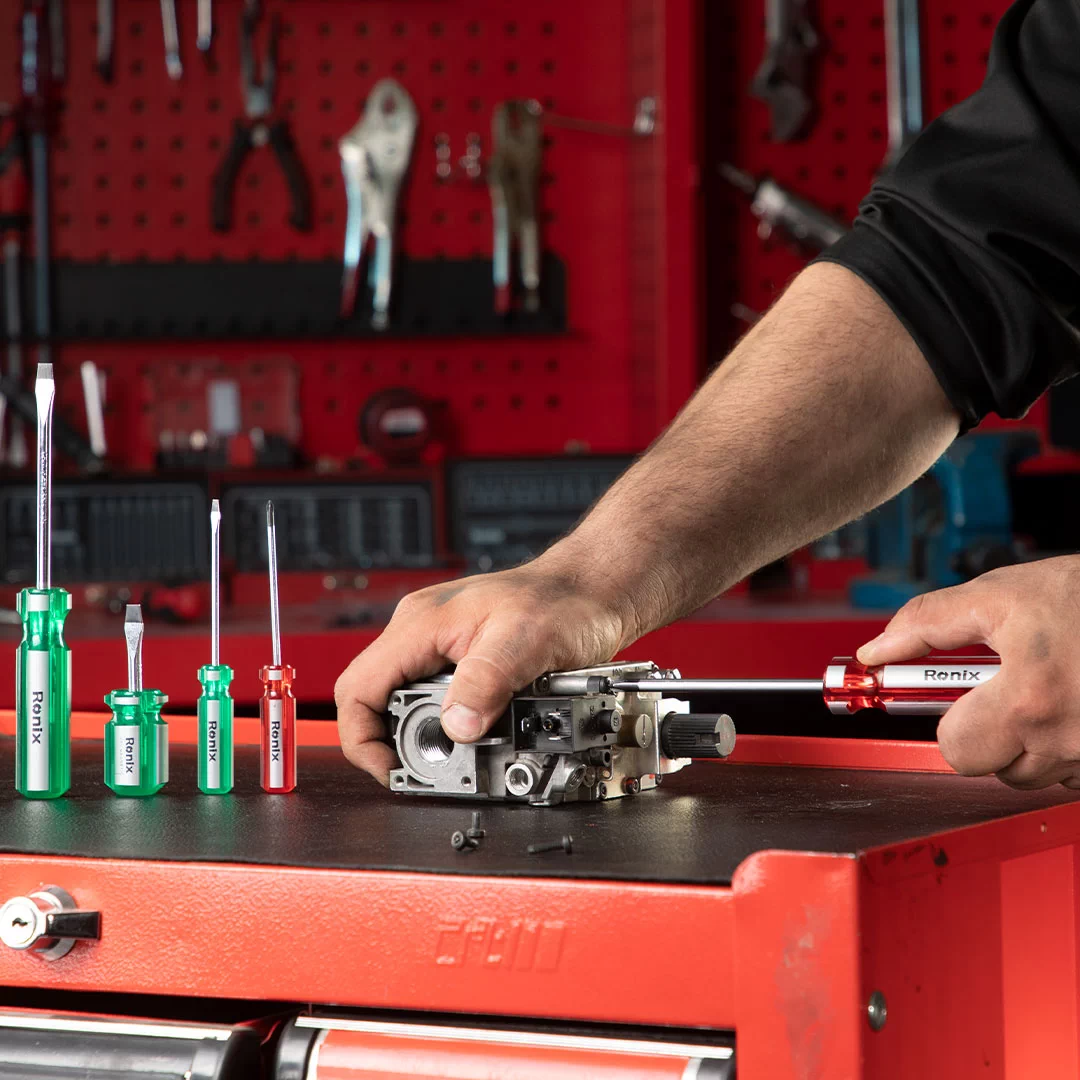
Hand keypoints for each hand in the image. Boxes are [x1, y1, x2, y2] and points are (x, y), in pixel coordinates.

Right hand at [334, 554, 629, 784]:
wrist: (594, 589)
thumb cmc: (565, 600)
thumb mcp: (527, 641)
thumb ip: (487, 681)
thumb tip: (456, 728)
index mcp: (421, 624)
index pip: (358, 688)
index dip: (364, 739)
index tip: (392, 770)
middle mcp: (421, 633)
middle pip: (380, 702)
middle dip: (402, 744)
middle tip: (439, 770)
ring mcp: (439, 646)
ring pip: (409, 705)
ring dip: (432, 736)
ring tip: (466, 754)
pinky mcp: (461, 660)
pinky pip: (439, 701)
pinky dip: (455, 726)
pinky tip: (481, 734)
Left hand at [856, 556, 1079, 788]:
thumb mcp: (1004, 593)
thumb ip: (930, 622)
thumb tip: (877, 651)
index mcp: (1029, 700)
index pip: (956, 750)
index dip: (951, 721)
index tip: (957, 700)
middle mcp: (1069, 739)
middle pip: (996, 769)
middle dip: (992, 735)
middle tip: (1008, 692)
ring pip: (1041, 774)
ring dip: (1036, 742)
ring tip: (1052, 690)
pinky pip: (1079, 771)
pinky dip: (1072, 746)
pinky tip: (1077, 704)